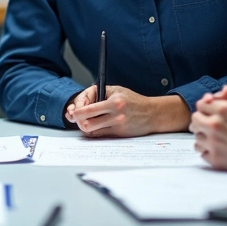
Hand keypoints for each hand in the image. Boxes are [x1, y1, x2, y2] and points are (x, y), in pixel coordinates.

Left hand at [64, 85, 189, 136]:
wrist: (152, 114)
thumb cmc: (134, 100)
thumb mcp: (117, 90)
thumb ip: (99, 94)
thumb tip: (81, 103)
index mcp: (114, 102)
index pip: (88, 109)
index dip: (77, 110)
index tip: (73, 110)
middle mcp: (115, 115)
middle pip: (86, 123)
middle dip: (77, 121)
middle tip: (76, 118)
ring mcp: (117, 126)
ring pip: (91, 131)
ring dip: (84, 127)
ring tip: (85, 121)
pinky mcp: (118, 134)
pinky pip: (100, 135)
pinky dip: (94, 131)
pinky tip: (94, 125)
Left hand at [190, 95, 226, 172]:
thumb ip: (224, 101)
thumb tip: (207, 98)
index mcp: (223, 110)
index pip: (201, 105)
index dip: (205, 109)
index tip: (209, 113)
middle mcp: (215, 124)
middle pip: (195, 119)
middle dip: (201, 121)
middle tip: (208, 126)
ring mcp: (213, 142)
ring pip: (196, 137)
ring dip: (203, 136)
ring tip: (214, 138)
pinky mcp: (215, 158)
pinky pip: (201, 152)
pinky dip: (207, 150)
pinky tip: (216, 148)